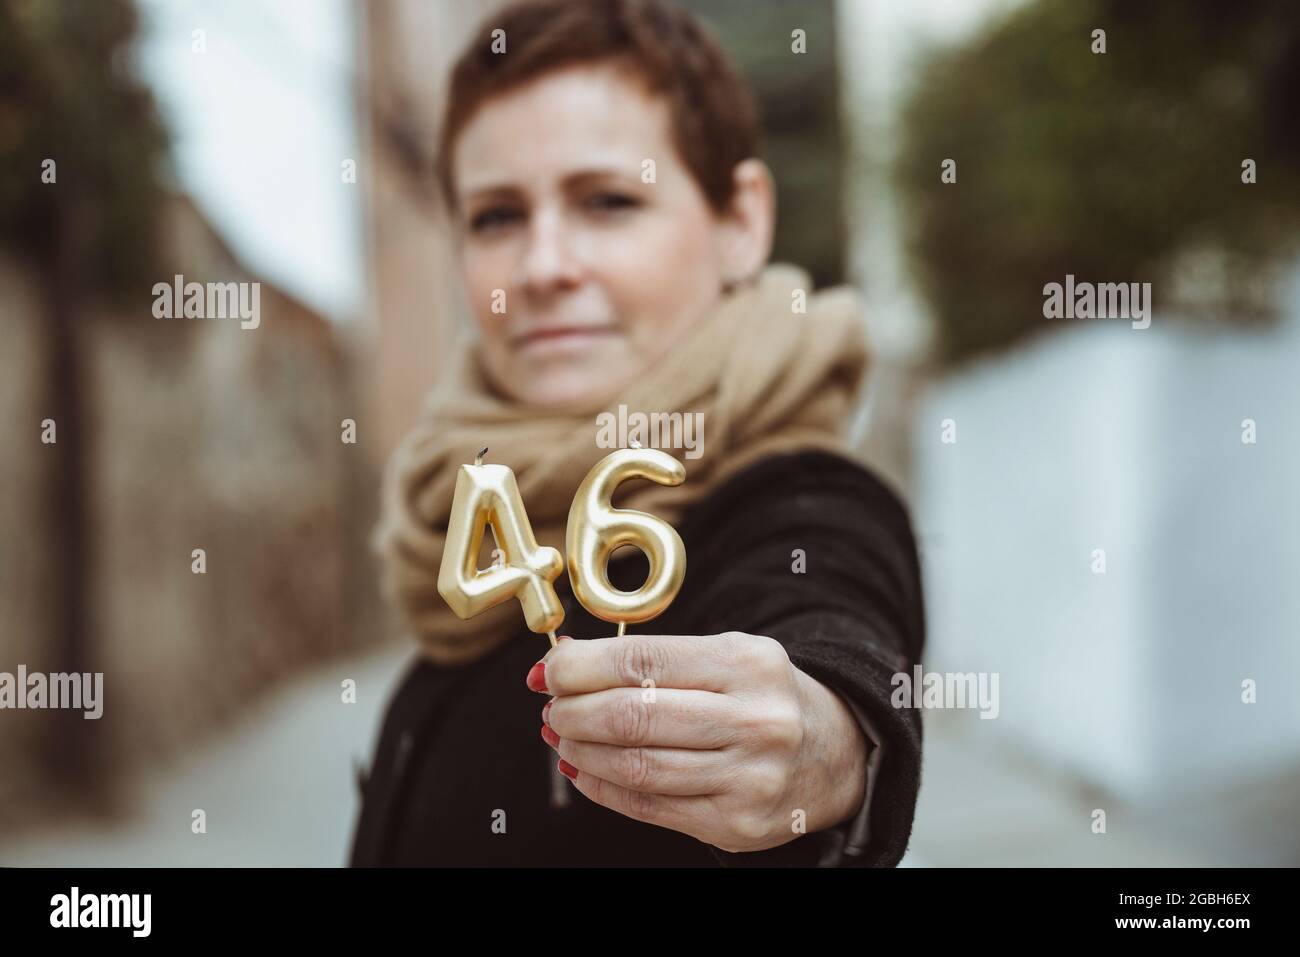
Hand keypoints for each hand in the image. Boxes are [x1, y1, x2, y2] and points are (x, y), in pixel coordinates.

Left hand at [528, 631, 868, 853]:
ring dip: (581, 751)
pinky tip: (584, 768)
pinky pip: (649, 807)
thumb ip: (654, 659)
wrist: (837, 754)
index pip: (640, 661)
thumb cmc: (765, 695)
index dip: (579, 668)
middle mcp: (754, 720)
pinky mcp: (737, 824)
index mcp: (747, 664)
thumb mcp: (726, 655)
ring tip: (561, 736)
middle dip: (573, 712)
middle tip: (551, 707)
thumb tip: (566, 662)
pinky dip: (602, 787)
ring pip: (636, 767)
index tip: (548, 670)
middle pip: (632, 716)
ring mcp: (748, 778)